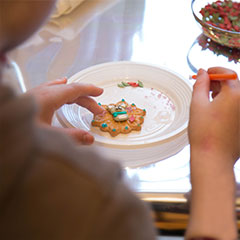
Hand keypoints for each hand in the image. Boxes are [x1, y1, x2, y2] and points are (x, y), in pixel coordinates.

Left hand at [26, 78, 103, 144]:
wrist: (1, 128)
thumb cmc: (20, 131)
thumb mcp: (47, 137)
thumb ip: (70, 138)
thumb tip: (89, 139)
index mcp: (48, 98)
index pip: (74, 89)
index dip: (89, 90)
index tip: (100, 92)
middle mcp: (43, 93)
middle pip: (70, 90)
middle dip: (86, 98)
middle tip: (97, 110)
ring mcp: (36, 94)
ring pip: (61, 90)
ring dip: (75, 95)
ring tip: (85, 98)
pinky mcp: (31, 99)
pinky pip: (51, 89)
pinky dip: (61, 89)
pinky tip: (59, 85)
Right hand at [186, 67, 238, 238]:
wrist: (213, 157)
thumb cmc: (204, 133)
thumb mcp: (197, 104)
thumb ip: (200, 85)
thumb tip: (202, 73)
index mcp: (235, 95)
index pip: (227, 74)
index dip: (214, 71)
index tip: (204, 73)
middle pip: (233, 84)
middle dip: (217, 82)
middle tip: (202, 85)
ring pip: (235, 95)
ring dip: (221, 92)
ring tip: (206, 98)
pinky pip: (236, 106)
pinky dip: (226, 102)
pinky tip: (214, 108)